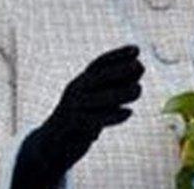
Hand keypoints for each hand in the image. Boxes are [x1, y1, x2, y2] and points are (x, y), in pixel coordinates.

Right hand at [12, 45, 143, 187]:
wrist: (53, 144)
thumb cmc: (81, 119)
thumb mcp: (95, 100)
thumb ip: (115, 87)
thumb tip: (139, 69)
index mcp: (81, 82)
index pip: (99, 64)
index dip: (118, 55)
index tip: (137, 49)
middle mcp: (76, 91)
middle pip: (98, 77)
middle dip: (120, 70)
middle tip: (141, 66)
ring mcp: (73, 107)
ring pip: (99, 98)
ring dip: (121, 93)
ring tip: (139, 89)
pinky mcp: (73, 126)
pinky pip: (95, 119)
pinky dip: (113, 116)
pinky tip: (128, 112)